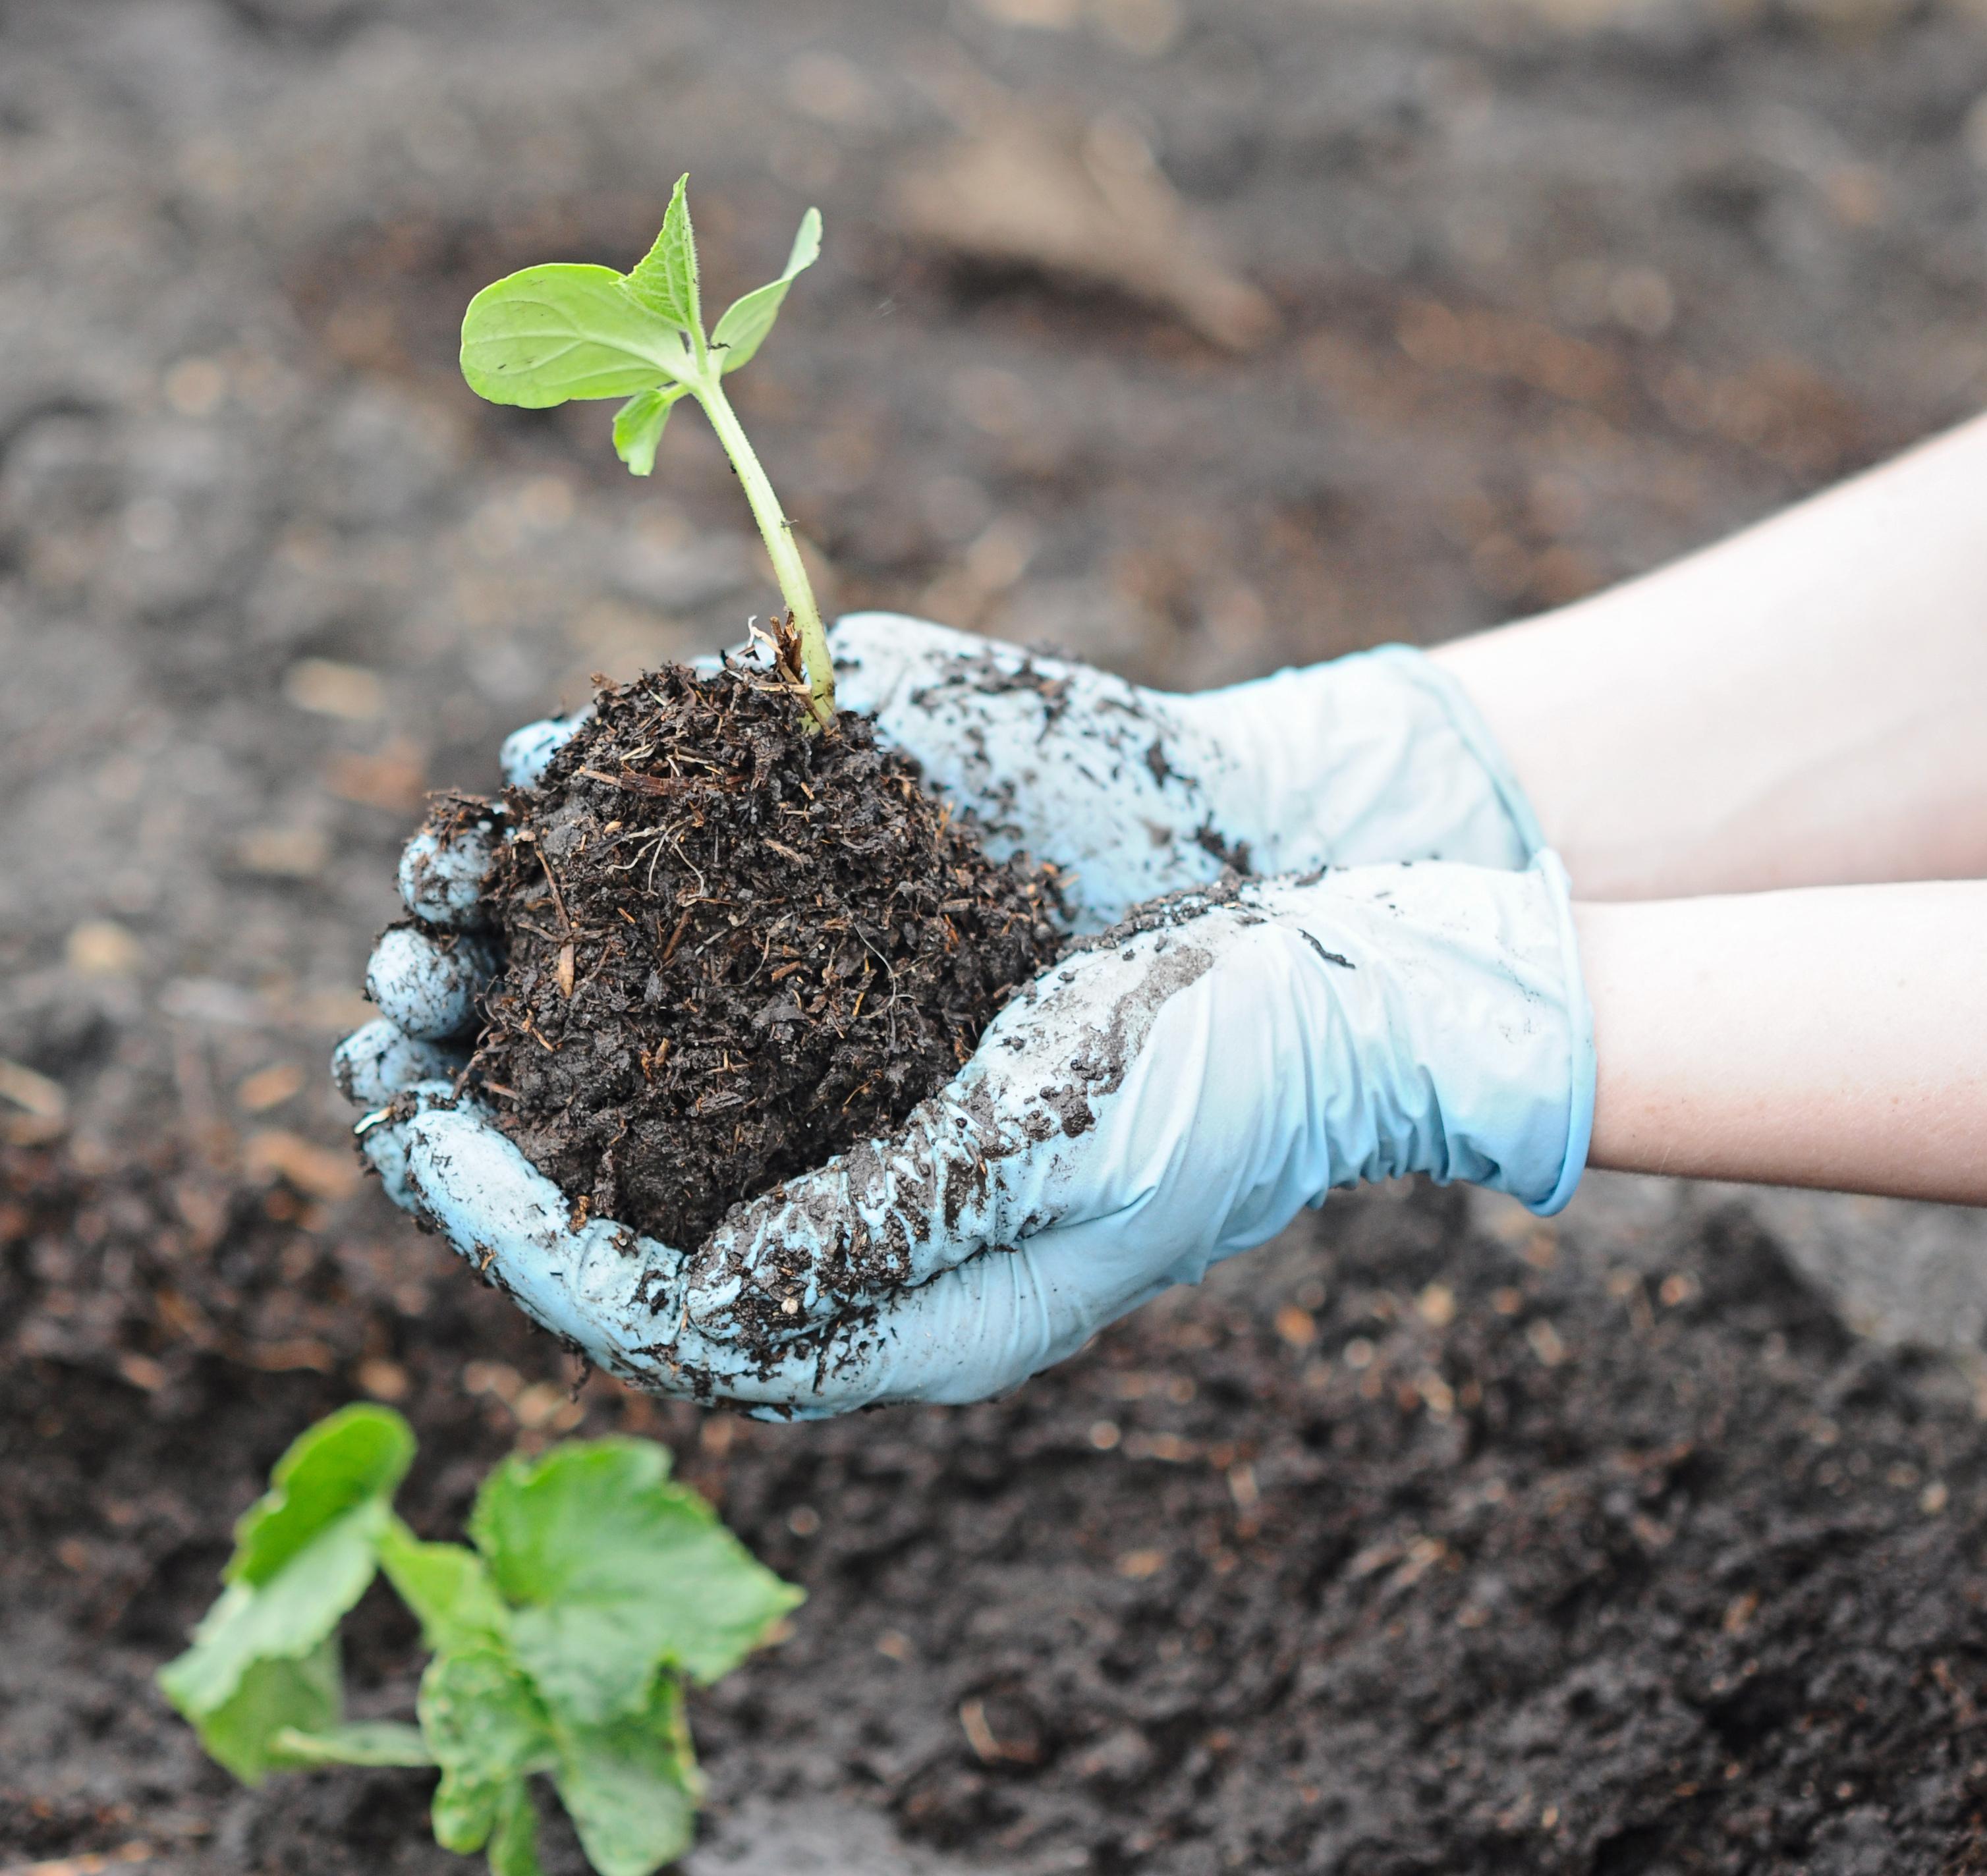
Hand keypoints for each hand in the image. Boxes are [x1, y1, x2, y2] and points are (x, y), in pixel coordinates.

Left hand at [337, 617, 1580, 1415]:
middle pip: (614, 1179)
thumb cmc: (1232, 1066)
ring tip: (425, 911)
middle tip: (379, 1021)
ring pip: (645, 1058)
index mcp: (888, 1287)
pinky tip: (552, 814)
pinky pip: (718, 953)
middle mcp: (846, 1187)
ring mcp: (861, 1075)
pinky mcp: (884, 967)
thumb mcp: (1071, 1150)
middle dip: (477, 1108)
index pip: (652, 1298)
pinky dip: (623, 884)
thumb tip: (699, 1308)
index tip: (415, 1136)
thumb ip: (891, 1225)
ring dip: (521, 988)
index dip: (516, 1229)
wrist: (1340, 945)